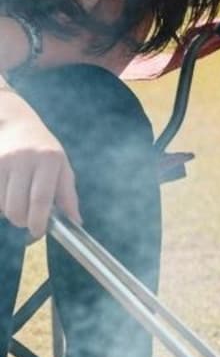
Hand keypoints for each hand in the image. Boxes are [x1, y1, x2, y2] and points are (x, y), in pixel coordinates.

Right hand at [0, 90, 80, 238]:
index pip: (41, 199)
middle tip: (28, 219)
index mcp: (49, 159)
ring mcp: (3, 161)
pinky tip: (6, 192)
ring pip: (2, 206)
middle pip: (18, 208)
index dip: (39, 222)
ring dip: (9, 211)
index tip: (39, 232)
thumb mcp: (61, 166)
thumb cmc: (44, 150)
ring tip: (18, 199)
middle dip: (23, 221)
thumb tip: (76, 222)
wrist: (15, 124)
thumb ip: (67, 195)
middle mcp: (24, 158)